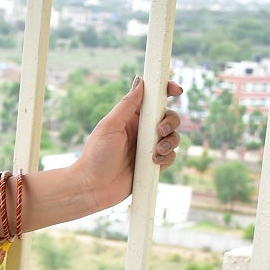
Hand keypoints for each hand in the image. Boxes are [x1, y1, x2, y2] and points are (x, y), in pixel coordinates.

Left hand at [77, 76, 182, 211]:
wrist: (92, 188)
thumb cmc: (95, 155)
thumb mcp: (110, 126)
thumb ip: (127, 105)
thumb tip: (140, 81)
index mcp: (131, 116)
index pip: (153, 99)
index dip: (167, 91)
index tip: (176, 90)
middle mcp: (142, 130)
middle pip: (168, 117)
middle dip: (170, 121)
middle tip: (159, 131)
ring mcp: (148, 147)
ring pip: (173, 136)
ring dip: (170, 141)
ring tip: (156, 151)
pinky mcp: (153, 164)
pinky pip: (170, 156)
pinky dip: (167, 157)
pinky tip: (154, 162)